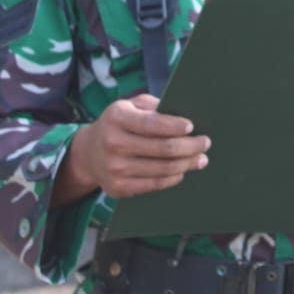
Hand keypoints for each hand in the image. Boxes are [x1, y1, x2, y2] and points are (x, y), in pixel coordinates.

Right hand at [53, 94, 209, 204]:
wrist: (88, 153)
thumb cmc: (118, 124)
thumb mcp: (130, 105)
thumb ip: (153, 106)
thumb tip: (183, 113)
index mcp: (117, 118)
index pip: (152, 123)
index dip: (175, 126)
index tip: (192, 127)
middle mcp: (113, 144)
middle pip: (163, 149)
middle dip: (190, 146)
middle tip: (205, 143)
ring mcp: (115, 169)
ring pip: (163, 169)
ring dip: (187, 164)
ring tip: (201, 159)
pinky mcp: (118, 187)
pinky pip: (155, 185)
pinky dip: (173, 178)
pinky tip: (182, 171)